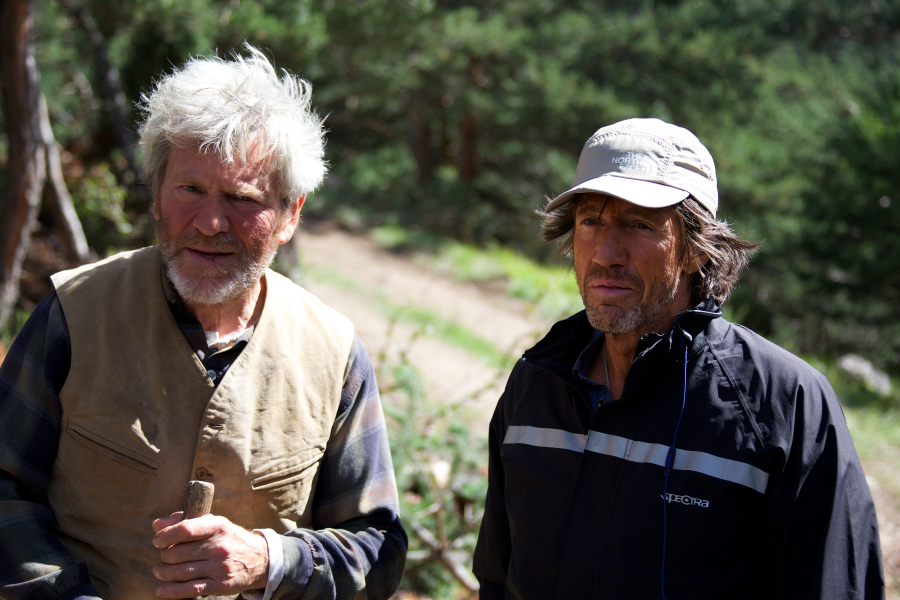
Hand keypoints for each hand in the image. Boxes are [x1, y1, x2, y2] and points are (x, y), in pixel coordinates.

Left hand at [151, 511, 268, 598]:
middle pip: (178, 553)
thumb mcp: (215, 524)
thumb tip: (157, 525)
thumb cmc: (230, 539)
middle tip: (163, 557)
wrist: (260, 559)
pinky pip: (190, 589)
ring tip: (159, 571)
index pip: (185, 529)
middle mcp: (219, 546)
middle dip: (164, 556)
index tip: (157, 541)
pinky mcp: (220, 585)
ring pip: (181, 572)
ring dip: (164, 573)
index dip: (166, 536)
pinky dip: (172, 591)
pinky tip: (162, 590)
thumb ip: (185, 521)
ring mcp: (219, 567)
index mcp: (217, 526)